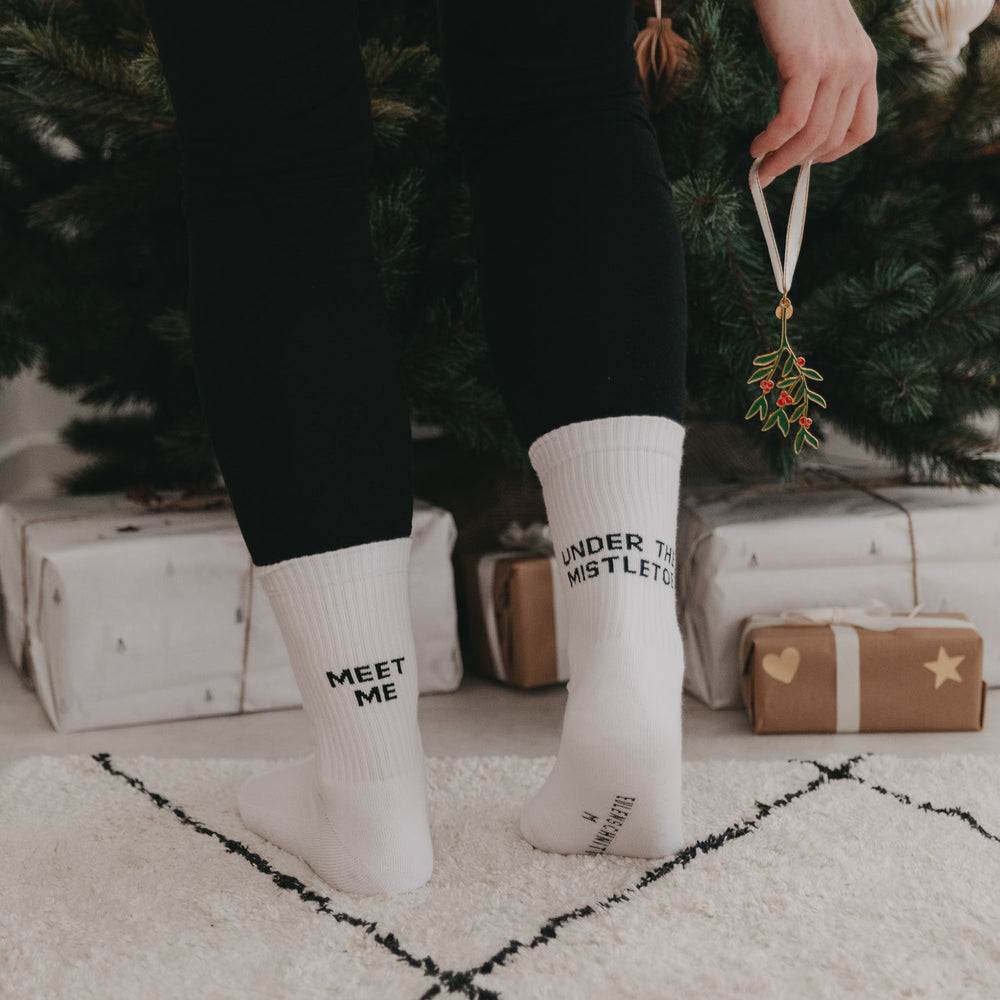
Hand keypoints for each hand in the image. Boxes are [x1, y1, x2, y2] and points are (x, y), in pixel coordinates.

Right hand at [750, 0, 878, 186]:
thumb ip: (817, 81)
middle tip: (769, 171)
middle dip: (797, 164)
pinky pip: (792, 120)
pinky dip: (771, 140)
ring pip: (813, 136)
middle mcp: (858, 67)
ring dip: (782, 159)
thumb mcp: (817, 47)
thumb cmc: (794, 6)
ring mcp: (836, 65)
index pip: (863, 128)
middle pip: (832, 138)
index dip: (835, 154)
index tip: (806, 160)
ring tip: (759, 165)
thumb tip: (795, 127)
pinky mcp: (809, 62)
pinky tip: (757, 145)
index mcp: (865, 64)